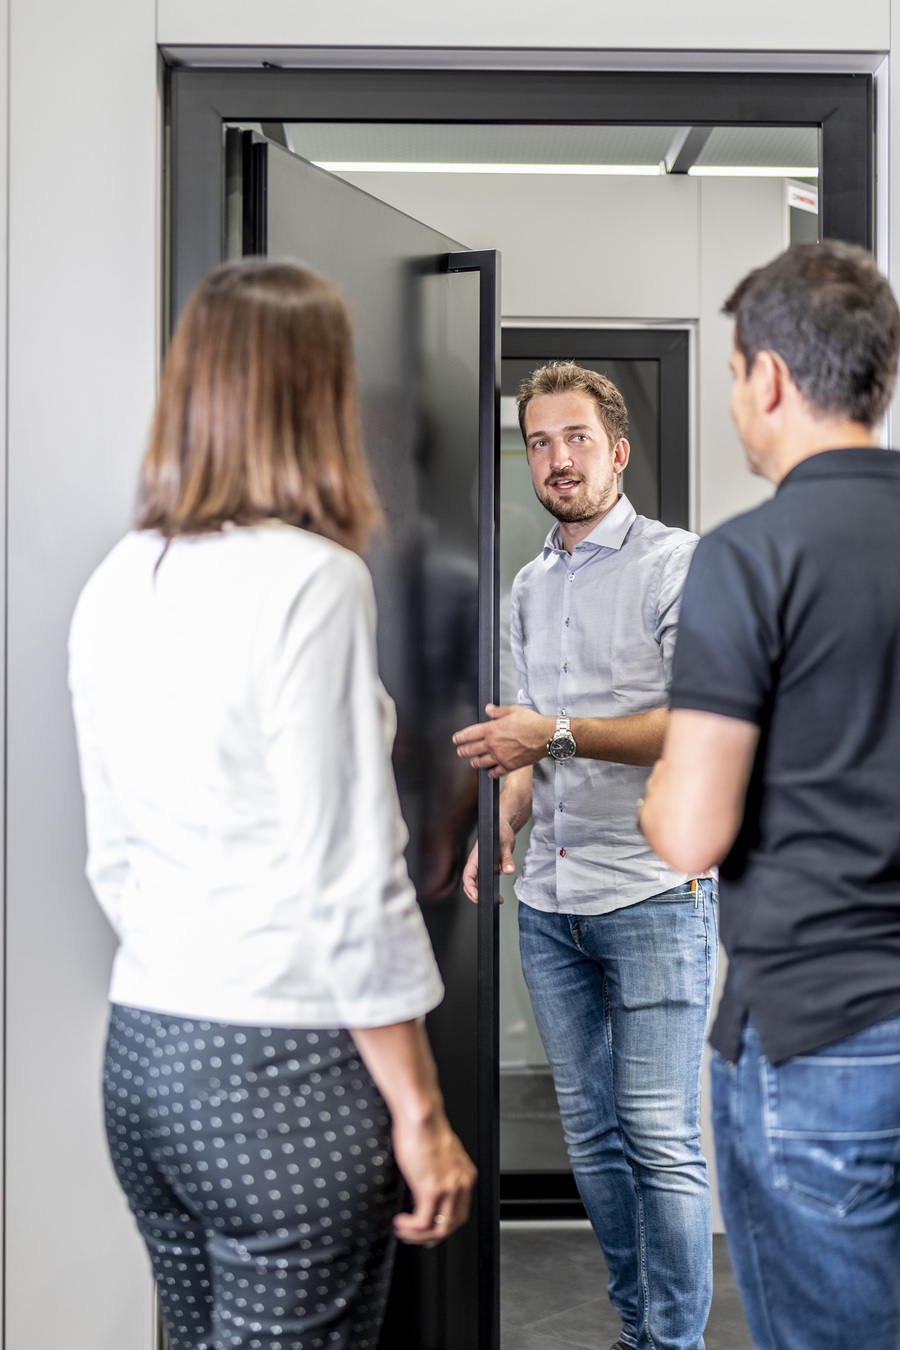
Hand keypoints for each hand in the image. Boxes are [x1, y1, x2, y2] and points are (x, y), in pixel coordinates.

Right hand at [391, 1113, 476, 1244]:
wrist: (421, 1117)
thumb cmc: (425, 1129)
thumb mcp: (439, 1155)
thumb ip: (439, 1174)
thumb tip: (426, 1187)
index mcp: (465, 1176)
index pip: (459, 1213)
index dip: (441, 1225)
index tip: (426, 1228)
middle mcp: (461, 1184)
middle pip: (451, 1226)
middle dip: (429, 1236)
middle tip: (413, 1235)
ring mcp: (448, 1189)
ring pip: (438, 1230)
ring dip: (418, 1236)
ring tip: (403, 1230)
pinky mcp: (431, 1190)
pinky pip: (423, 1223)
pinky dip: (410, 1228)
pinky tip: (401, 1222)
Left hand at [452, 705, 554, 776]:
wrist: (545, 736)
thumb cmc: (532, 723)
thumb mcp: (513, 710)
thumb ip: (497, 711)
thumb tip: (488, 710)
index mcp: (491, 729)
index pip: (470, 734)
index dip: (460, 737)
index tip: (456, 739)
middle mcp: (493, 744)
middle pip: (472, 749)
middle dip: (463, 751)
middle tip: (460, 751)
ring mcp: (500, 756)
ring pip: (481, 762)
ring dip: (474, 762)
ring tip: (472, 762)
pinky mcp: (509, 766)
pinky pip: (495, 772)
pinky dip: (490, 773)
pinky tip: (489, 772)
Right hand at [461, 817, 515, 903]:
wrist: (503, 827)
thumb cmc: (500, 833)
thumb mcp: (505, 845)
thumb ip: (506, 859)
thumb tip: (508, 870)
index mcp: (476, 857)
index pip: (468, 875)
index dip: (470, 887)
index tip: (477, 896)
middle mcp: (476, 863)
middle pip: (469, 883)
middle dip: (474, 894)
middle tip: (485, 902)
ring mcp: (481, 866)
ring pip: (477, 883)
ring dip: (482, 894)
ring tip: (496, 900)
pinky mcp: (488, 868)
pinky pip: (485, 881)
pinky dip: (489, 890)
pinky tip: (498, 895)